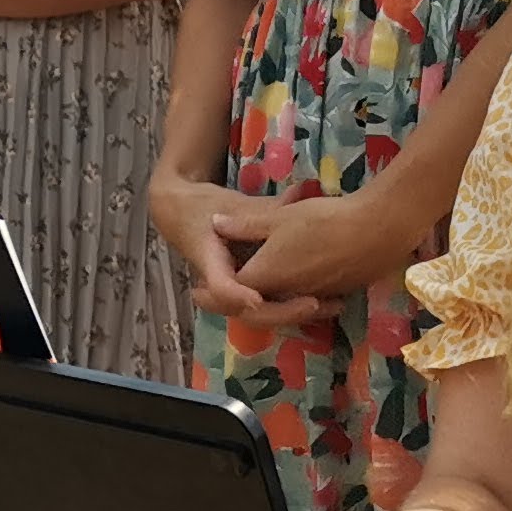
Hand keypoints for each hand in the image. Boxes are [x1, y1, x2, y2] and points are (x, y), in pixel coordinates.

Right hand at [153, 170, 336, 326]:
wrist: (178, 215)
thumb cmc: (202, 207)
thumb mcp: (229, 204)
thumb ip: (264, 209)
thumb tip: (297, 194)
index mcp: (209, 260)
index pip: (220, 285)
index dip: (237, 295)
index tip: (256, 299)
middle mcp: (218, 285)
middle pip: (247, 311)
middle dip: (281, 312)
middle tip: (315, 304)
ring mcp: (230, 293)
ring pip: (259, 315)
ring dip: (293, 315)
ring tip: (332, 307)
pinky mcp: (242, 292)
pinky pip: (266, 306)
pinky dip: (291, 306)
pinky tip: (324, 304)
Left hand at [229, 184, 432, 304]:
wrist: (378, 230)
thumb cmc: (324, 221)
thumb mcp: (279, 217)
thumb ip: (245, 225)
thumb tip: (215, 223)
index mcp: (269, 277)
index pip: (233, 294)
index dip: (214, 293)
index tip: (198, 292)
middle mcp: (289, 294)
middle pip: (257, 305)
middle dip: (235, 303)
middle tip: (214, 296)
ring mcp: (314, 295)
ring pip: (282, 303)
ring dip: (264, 300)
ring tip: (249, 292)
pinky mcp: (335, 292)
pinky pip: (304, 300)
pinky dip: (290, 297)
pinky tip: (290, 286)